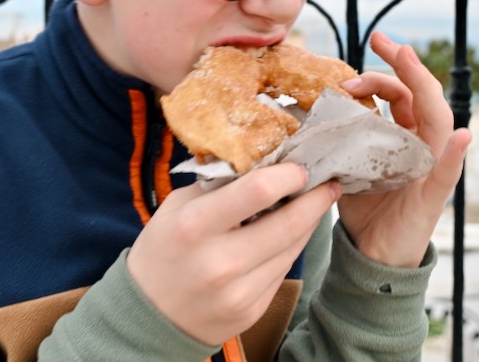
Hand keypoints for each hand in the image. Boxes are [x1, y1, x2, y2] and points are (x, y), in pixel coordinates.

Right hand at [126, 163, 339, 344]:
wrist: (149, 317)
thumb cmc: (162, 251)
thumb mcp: (176, 208)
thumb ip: (217, 185)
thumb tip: (262, 161)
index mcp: (194, 226)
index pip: (258, 191)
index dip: (288, 174)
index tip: (301, 165)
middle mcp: (220, 261)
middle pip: (289, 222)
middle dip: (315, 198)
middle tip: (328, 182)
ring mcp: (239, 291)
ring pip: (293, 247)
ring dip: (309, 222)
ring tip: (316, 202)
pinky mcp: (252, 310)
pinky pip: (283, 270)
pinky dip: (291, 247)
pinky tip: (291, 233)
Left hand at [336, 31, 471, 267]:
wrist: (371, 254)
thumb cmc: (361, 208)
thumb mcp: (343, 164)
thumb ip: (333, 138)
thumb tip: (298, 109)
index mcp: (402, 135)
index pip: (401, 91)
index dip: (386, 67)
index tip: (371, 42)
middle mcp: (421, 145)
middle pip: (421, 95)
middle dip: (404, 64)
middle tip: (381, 40)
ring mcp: (431, 168)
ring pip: (439, 120)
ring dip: (425, 90)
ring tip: (411, 63)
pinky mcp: (432, 196)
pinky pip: (449, 173)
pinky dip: (456, 154)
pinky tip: (462, 136)